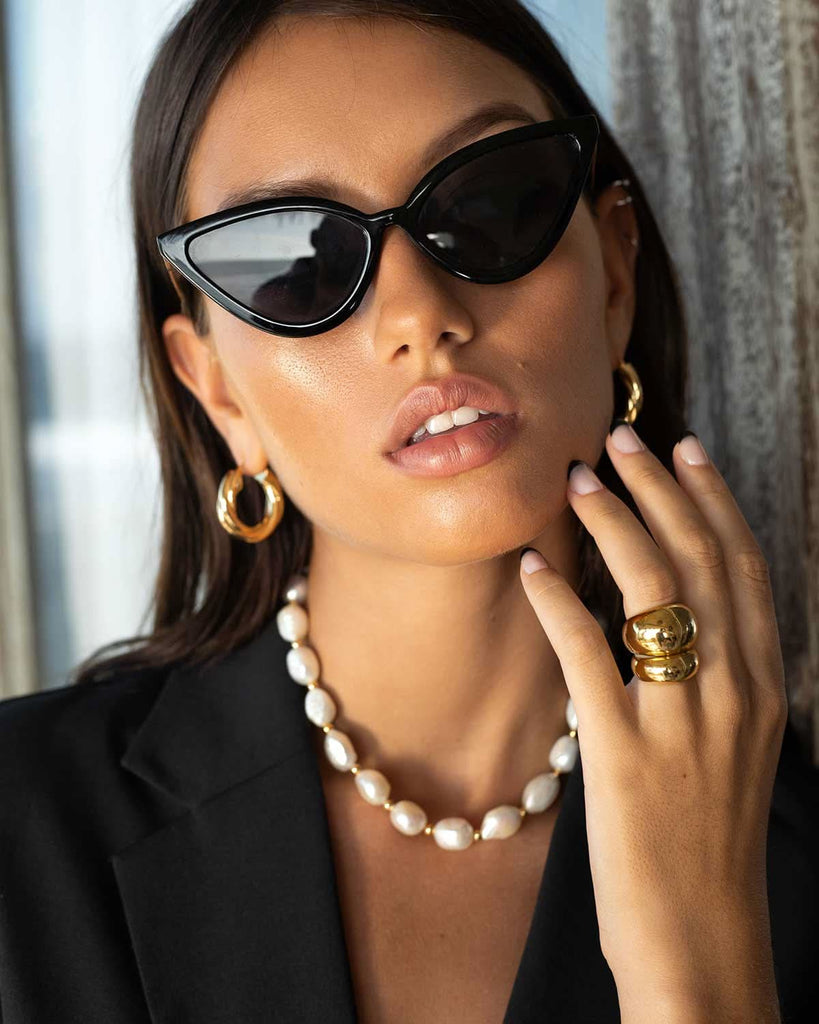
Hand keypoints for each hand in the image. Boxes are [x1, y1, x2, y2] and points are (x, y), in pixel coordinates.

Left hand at [518, 423, 787, 1021]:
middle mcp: (734, 693)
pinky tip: (531, 566)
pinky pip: (589, 655)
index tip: (685, 451)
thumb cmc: (709, 846)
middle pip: (700, 561)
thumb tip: (671, 618)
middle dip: (659, 490)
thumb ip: (713, 682)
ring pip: (654, 591)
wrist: (705, 944)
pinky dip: (557, 601)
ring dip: (612, 524)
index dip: (714, 502)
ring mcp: (683, 722)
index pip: (745, 570)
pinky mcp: (625, 754)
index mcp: (764, 689)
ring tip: (576, 480)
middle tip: (621, 439)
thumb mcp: (733, 751)